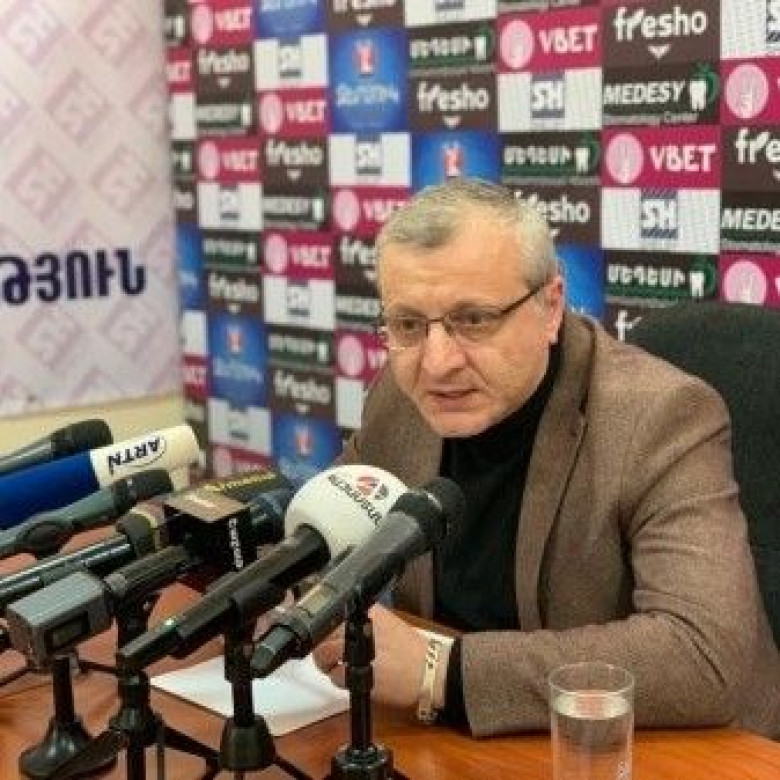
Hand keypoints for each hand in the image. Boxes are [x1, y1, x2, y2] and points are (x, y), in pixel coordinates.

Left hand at [312, 605, 447, 712]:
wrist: (429, 670)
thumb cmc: (412, 650)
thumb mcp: (389, 623)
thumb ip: (366, 620)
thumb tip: (344, 625)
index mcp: (369, 613)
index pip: (335, 613)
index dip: (326, 626)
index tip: (324, 633)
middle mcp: (361, 627)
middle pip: (324, 635)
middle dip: (322, 648)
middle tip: (327, 656)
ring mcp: (358, 651)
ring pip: (325, 655)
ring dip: (326, 664)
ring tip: (335, 668)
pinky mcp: (358, 674)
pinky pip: (336, 677)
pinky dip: (339, 680)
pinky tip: (350, 680)